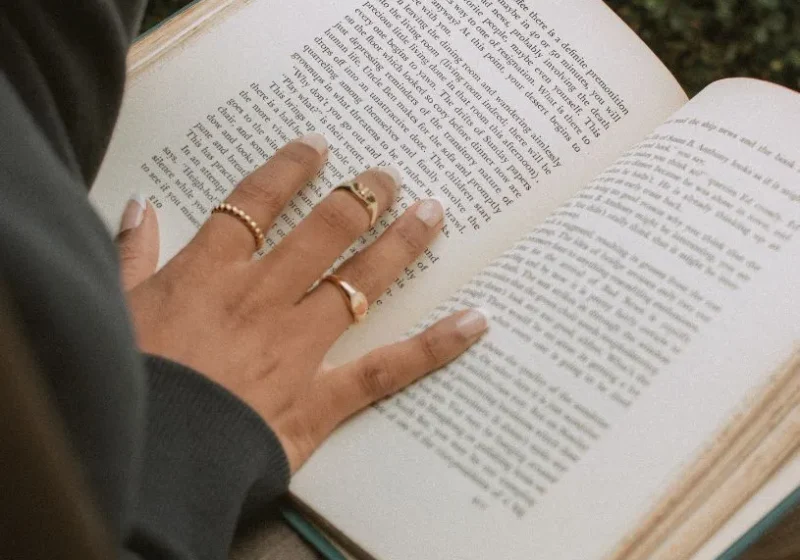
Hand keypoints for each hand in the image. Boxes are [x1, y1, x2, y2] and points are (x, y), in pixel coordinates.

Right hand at [114, 134, 487, 471]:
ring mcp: (297, 345)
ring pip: (360, 280)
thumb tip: (137, 208)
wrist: (148, 458)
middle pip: (323, 230)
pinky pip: (386, 367)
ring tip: (432, 213)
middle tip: (388, 176)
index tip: (317, 148)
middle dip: (361, 196)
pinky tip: (474, 322)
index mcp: (209, 273)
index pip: (255, 203)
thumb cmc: (130, 385)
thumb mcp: (114, 311)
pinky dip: (434, 345)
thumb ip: (129, 255)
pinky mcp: (320, 397)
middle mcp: (262, 297)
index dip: (289, 169)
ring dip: (400, 243)